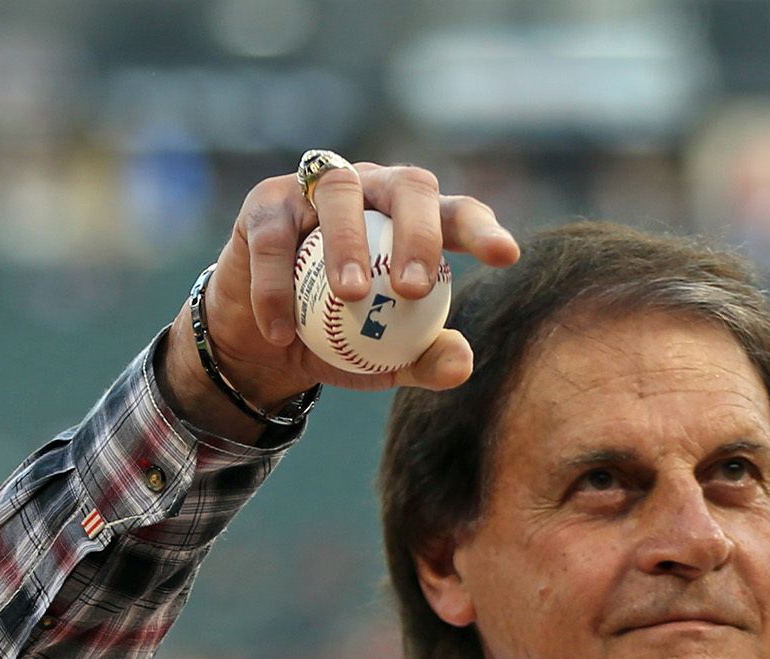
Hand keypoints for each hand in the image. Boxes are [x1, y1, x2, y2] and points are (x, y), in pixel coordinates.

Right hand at [164, 158, 521, 438]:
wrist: (263, 342)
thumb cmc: (339, 341)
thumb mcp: (386, 361)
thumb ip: (425, 360)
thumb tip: (461, 361)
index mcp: (416, 223)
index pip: (459, 214)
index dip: (483, 229)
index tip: (506, 257)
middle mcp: (374, 193)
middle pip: (409, 186)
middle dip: (418, 232)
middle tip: (413, 288)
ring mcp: (317, 191)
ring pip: (340, 191)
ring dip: (348, 241)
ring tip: (351, 294)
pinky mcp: (266, 205)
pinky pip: (274, 235)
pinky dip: (276, 283)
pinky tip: (282, 330)